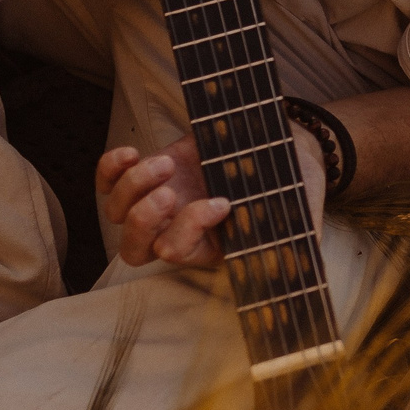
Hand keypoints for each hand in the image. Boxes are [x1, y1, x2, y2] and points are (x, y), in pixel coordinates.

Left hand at [99, 123, 327, 267]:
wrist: (283, 141)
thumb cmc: (293, 180)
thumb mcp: (301, 210)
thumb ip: (298, 240)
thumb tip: (301, 268)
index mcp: (208, 247)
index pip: (178, 253)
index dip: (190, 229)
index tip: (222, 201)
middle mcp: (177, 230)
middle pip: (133, 248)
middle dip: (144, 220)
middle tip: (170, 193)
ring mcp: (160, 201)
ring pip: (116, 213)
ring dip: (133, 188)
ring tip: (166, 164)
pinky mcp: (150, 173)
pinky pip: (108, 182)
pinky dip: (110, 169)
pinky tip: (132, 154)